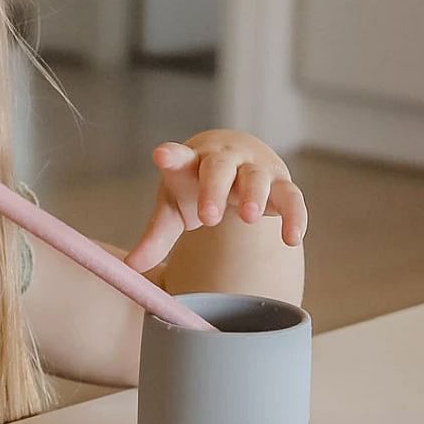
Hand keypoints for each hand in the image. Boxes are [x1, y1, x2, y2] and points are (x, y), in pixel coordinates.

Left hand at [125, 129, 307, 273]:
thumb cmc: (197, 187)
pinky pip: (291, 197)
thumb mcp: (174, 209)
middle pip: (218, 169)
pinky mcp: (281, 185)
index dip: (171, 157)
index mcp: (190, 163)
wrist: (237, 161)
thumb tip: (130, 268)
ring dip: (253, 195)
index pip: (178, 158)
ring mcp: (254, 170)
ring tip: (247, 217)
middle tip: (207, 217)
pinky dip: (293, 216)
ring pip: (256, 177)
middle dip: (213, 190)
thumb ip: (156, 236)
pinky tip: (292, 238)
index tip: (161, 155)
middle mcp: (223, 160)